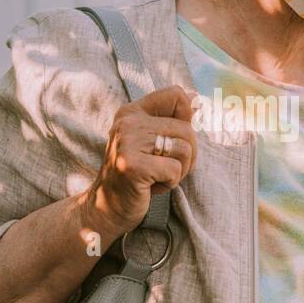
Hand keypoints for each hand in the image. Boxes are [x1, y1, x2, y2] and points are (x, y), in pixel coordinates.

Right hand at [85, 85, 197, 237]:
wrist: (106, 208)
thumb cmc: (136, 174)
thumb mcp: (150, 141)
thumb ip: (171, 119)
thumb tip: (197, 98)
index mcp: (132, 112)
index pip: (176, 95)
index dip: (186, 118)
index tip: (172, 138)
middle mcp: (128, 123)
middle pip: (187, 129)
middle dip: (185, 156)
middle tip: (163, 169)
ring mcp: (128, 143)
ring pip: (185, 149)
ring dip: (178, 171)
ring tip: (156, 177)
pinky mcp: (133, 166)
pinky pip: (175, 170)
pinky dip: (170, 183)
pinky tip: (150, 187)